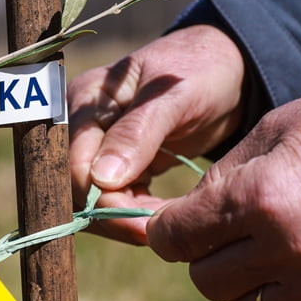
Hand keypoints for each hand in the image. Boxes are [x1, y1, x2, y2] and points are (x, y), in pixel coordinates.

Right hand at [68, 25, 246, 243]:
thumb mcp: (174, 95)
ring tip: (167, 225)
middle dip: (113, 215)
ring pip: (92, 202)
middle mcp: (82, 126)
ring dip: (125, 219)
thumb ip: (138, 132)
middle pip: (76, 189)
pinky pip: (114, 201)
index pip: (75, 164)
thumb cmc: (200, 68)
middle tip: (160, 232)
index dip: (102, 200)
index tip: (143, 223)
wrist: (225, 68)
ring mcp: (97, 147)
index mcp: (85, 101)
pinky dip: (135, 214)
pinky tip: (164, 217)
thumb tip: (101, 179)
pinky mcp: (117, 165)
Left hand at [146, 73, 300, 300]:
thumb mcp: (273, 131)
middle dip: (204, 256)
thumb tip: (176, 221)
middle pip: (204, 280)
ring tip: (269, 247)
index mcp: (258, 197)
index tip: (173, 225)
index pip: (175, 239)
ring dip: (244, 282)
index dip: (166, 231)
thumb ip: (220, 181)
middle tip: (225, 232)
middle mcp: (287, 247)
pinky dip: (291, 291)